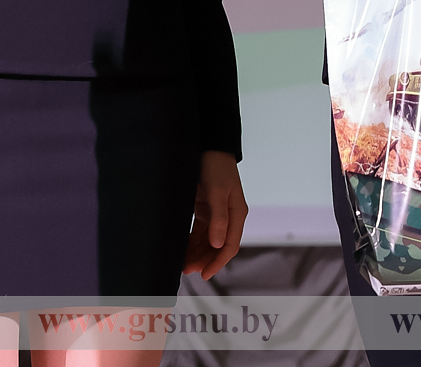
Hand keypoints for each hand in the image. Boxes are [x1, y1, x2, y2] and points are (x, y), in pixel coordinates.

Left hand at [183, 151, 248, 278]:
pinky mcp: (206, 208)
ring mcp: (217, 213)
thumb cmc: (216, 166)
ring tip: (183, 264)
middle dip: (205, 260)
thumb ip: (219, 218)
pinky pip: (200, 231)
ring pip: (208, 241)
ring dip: (198, 253)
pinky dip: (192, 242)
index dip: (217, 262)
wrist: (208, 146)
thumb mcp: (217, 192)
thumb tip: (218, 244)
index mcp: (237, 214)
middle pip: (218, 246)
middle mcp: (229, 216)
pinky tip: (183, 249)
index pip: (229, 245)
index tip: (204, 274)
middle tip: (188, 270)